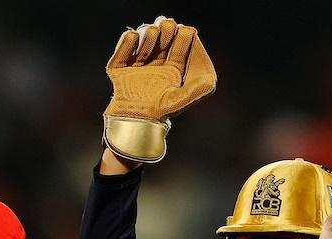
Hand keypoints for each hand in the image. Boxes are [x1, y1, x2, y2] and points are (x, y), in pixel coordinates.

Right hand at [102, 16, 215, 162]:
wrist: (131, 121)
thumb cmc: (158, 113)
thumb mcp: (178, 101)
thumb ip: (195, 91)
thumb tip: (211, 81)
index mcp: (174, 69)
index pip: (181, 47)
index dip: (184, 36)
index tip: (186, 30)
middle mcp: (157, 63)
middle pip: (164, 38)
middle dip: (167, 29)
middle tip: (167, 25)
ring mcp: (138, 63)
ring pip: (145, 39)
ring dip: (149, 35)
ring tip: (152, 34)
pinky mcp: (119, 66)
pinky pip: (123, 48)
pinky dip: (127, 41)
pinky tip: (134, 36)